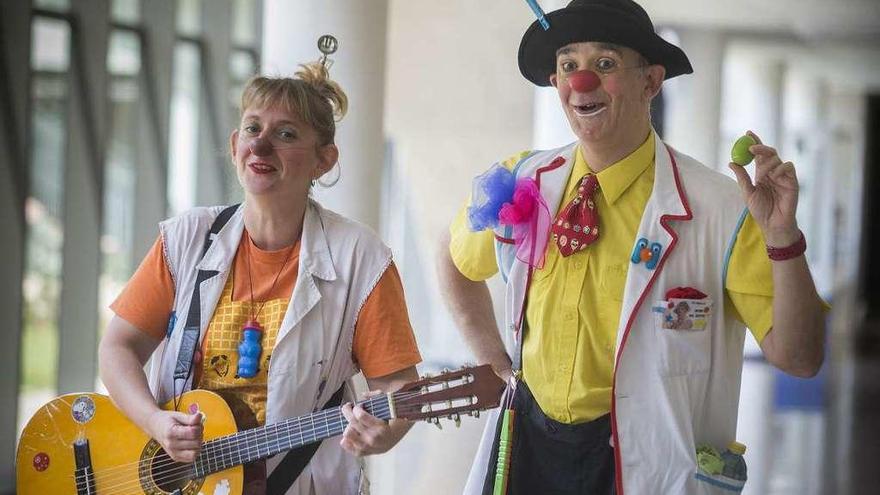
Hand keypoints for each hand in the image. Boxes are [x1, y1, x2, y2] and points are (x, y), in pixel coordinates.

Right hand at [146, 409, 203, 462]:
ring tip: (192, 435)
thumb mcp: (178, 415)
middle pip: (196, 443)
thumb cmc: (167, 421)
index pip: (193, 432)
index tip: (196, 421)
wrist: (156, 427)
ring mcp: (173, 453)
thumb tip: (200, 416)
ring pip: (196, 452)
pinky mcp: (176, 458)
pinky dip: (194, 450)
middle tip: (194, 428)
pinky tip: (190, 442)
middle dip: (199, 434)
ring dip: (198, 443)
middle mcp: (171, 445)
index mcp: (171, 432)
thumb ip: (190, 418)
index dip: (198, 426)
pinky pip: (192, 458)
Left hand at [339, 394, 407, 455]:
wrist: (401, 434)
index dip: (356, 408)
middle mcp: (373, 439)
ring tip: (352, 421)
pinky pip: (349, 448)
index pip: (360, 416)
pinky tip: (350, 431)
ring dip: (348, 425)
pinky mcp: (365, 452)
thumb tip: (363, 395)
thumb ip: (377, 396)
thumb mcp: (391, 404)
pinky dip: (346, 440)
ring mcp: (368, 447)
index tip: (359, 405)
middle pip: (352, 423)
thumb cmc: (396, 418)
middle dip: (348, 412)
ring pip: (347, 435)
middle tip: (350, 408)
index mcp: (381, 428)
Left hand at [728, 131, 800, 245]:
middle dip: (760, 146)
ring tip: (761, 175)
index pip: (758, 154)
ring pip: (777, 159)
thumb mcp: (747, 193)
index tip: (747, 133)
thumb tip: (731, 162)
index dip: (755, 142)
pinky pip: (788, 167)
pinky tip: (773, 176)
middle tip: (750, 146)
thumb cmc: (760, 210)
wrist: (772, 224)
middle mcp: (773, 172)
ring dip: (766, 163)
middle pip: (769, 152)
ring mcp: (783, 176)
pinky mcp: (792, 181)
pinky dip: (779, 168)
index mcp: (762, 174)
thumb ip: (742, 177)